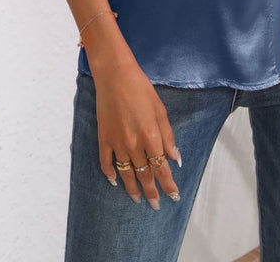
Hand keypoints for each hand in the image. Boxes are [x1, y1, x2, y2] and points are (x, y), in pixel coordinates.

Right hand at [94, 62, 182, 208]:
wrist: (115, 75)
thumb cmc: (141, 88)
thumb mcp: (160, 109)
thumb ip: (168, 135)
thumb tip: (175, 157)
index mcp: (151, 136)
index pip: (162, 168)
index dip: (168, 184)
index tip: (174, 195)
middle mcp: (134, 144)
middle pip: (144, 175)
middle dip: (152, 192)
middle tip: (156, 204)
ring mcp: (117, 142)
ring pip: (126, 174)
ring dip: (133, 189)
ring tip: (137, 199)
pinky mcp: (104, 138)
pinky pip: (106, 163)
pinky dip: (110, 174)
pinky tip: (114, 182)